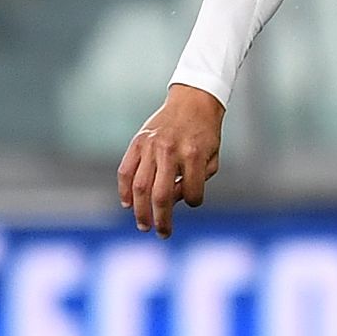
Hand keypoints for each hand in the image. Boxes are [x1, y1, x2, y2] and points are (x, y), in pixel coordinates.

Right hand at [118, 84, 226, 238]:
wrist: (192, 102)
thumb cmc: (205, 134)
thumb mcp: (212, 156)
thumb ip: (198, 180)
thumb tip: (173, 200)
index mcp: (194, 155)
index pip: (192, 192)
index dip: (193, 201)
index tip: (193, 199)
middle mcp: (170, 151)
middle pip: (161, 195)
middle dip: (161, 220)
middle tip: (162, 234)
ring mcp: (151, 147)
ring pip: (140, 187)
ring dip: (140, 211)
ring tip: (143, 225)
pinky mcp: (137, 142)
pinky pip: (125, 171)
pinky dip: (124, 190)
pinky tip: (128, 204)